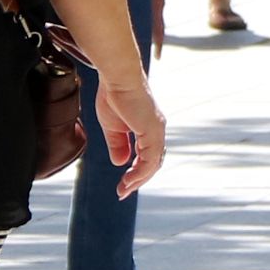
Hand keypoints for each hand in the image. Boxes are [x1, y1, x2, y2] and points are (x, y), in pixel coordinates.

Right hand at [99, 79, 164, 195]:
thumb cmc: (114, 95)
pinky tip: (129, 180)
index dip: (136, 172)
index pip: (147, 156)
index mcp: (148, 127)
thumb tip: (120, 163)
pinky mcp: (153, 131)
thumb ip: (118, 145)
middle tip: (123, 192)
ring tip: (124, 190)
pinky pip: (149, 159)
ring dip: (138, 180)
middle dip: (137, 180)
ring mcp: (157, 130)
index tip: (122, 184)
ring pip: (153, 164)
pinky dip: (140, 172)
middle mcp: (156, 130)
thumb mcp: (113, 127)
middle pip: (152, 163)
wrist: (117, 77)